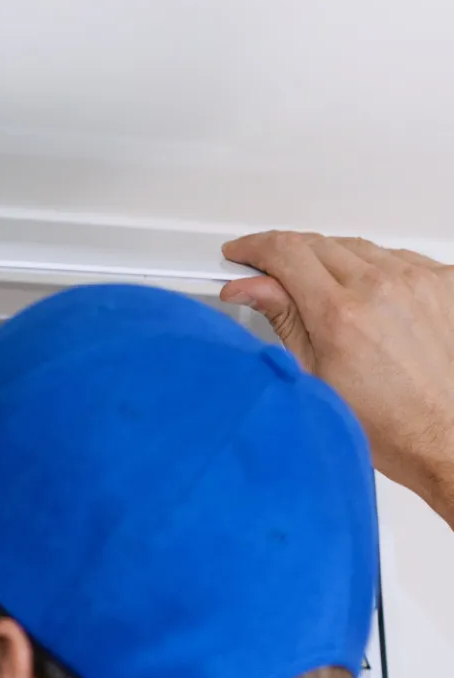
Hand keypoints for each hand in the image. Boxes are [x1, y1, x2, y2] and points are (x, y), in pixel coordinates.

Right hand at [222, 231, 453, 520]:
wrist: (442, 434)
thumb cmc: (385, 421)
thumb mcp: (312, 374)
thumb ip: (282, 317)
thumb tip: (249, 287)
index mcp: (341, 314)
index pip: (286, 252)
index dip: (255, 247)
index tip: (243, 253)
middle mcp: (383, 288)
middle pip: (318, 243)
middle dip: (287, 253)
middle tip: (272, 274)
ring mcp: (419, 281)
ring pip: (357, 247)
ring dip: (331, 261)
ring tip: (325, 295)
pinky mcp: (445, 283)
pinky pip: (397, 257)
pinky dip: (373, 269)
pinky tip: (366, 297)